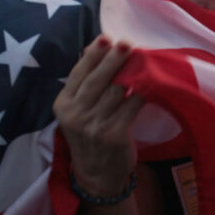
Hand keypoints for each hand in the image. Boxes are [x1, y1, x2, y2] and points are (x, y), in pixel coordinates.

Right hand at [53, 36, 145, 197]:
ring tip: (142, 58)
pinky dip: (142, 91)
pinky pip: (132, 105)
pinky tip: (151, 82)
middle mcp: (76, 114)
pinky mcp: (115, 134)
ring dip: (131, 72)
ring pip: (116, 91)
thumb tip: (96, 50)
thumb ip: (83, 87)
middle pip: (97, 80)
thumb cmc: (89, 137)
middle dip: (112, 59)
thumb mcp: (76, 112)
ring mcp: (95, 125)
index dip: (92, 55)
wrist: (97, 176)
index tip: (105, 38)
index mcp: (63, 105)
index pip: (78, 74)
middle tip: (126, 44)